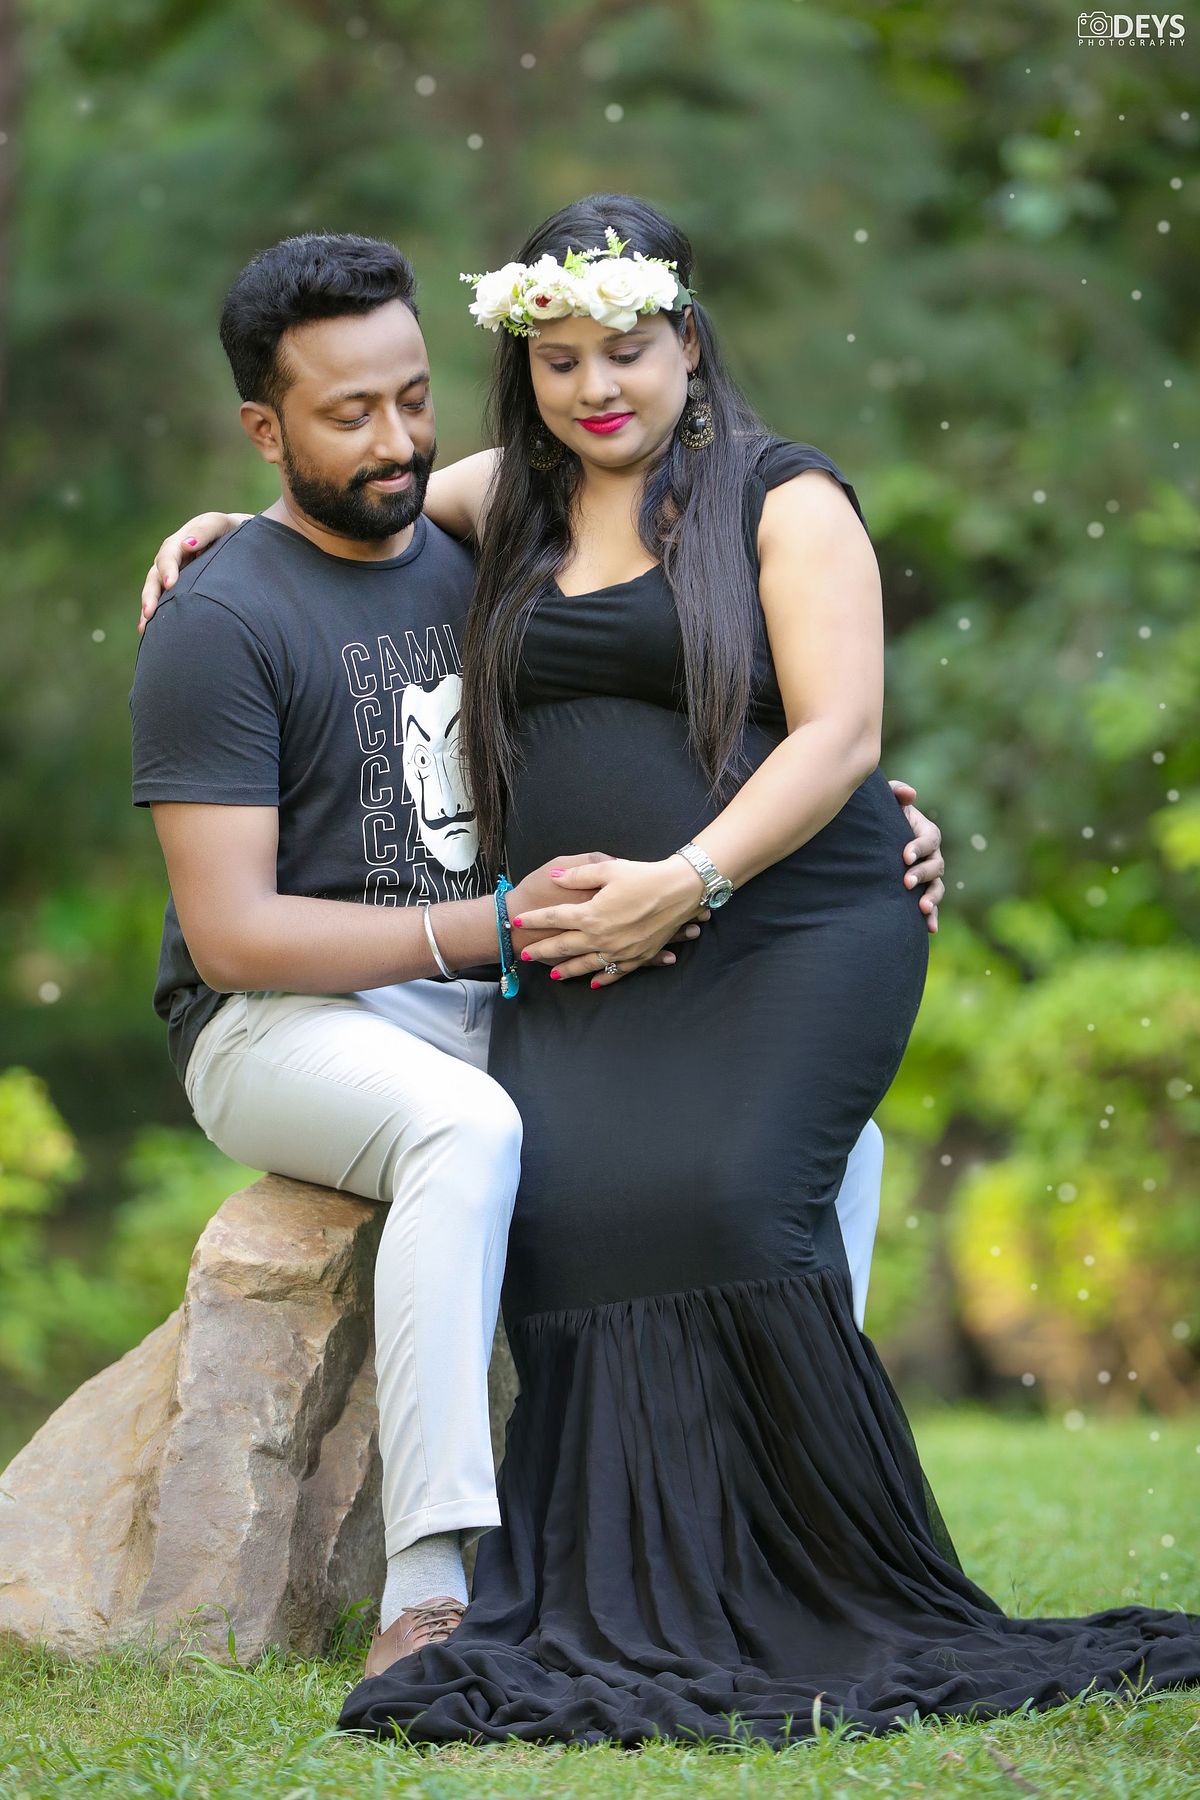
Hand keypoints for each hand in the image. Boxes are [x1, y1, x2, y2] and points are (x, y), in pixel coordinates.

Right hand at [138, 511, 250, 634]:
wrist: (241, 540)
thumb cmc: (232, 531)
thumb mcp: (220, 525)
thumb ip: (205, 531)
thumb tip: (187, 545)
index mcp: (181, 541)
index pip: (168, 554)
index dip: (168, 568)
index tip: (170, 584)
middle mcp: (172, 558)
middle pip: (155, 576)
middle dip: (151, 595)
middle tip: (150, 612)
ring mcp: (174, 574)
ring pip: (155, 590)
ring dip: (149, 608)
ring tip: (145, 627)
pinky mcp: (179, 588)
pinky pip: (164, 601)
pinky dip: (155, 614)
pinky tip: (146, 631)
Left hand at [511, 854, 704, 986]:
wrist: (680, 892)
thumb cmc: (644, 876)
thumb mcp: (609, 869)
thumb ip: (579, 874)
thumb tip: (556, 877)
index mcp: (591, 914)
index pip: (554, 918)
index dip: (533, 920)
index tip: (516, 921)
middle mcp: (601, 937)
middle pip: (564, 946)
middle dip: (542, 951)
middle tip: (524, 955)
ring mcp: (619, 951)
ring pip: (586, 964)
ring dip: (567, 970)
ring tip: (553, 974)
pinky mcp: (636, 957)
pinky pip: (614, 973)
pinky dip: (602, 978)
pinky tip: (592, 982)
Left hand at [887, 779, 943, 933]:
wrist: (869, 844)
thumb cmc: (877, 819)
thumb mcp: (884, 802)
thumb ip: (895, 792)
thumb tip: (910, 795)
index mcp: (925, 832)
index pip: (930, 839)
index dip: (919, 846)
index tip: (905, 855)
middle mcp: (931, 855)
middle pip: (936, 865)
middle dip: (922, 874)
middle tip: (906, 881)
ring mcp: (928, 876)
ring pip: (937, 887)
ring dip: (931, 897)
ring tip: (921, 907)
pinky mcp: (920, 893)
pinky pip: (931, 906)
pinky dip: (932, 917)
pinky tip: (930, 929)